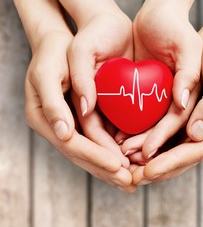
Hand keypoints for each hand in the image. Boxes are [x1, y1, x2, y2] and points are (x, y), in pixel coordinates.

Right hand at [25, 31, 134, 192]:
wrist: (63, 42)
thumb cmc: (53, 53)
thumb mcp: (48, 72)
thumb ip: (54, 103)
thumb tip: (64, 132)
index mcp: (44, 119)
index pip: (72, 145)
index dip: (96, 156)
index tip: (118, 166)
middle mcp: (57, 127)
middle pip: (83, 156)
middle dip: (108, 171)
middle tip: (131, 184)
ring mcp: (71, 126)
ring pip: (93, 153)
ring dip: (113, 170)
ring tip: (134, 182)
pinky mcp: (85, 120)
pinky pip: (101, 142)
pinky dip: (115, 154)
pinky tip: (132, 163)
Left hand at [123, 36, 202, 184]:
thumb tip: (196, 134)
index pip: (198, 149)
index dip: (173, 161)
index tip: (148, 170)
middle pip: (185, 157)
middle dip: (158, 168)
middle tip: (133, 179)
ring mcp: (200, 128)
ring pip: (174, 151)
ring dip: (151, 161)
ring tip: (126, 166)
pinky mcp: (187, 122)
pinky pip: (168, 139)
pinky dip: (150, 146)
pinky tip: (130, 149)